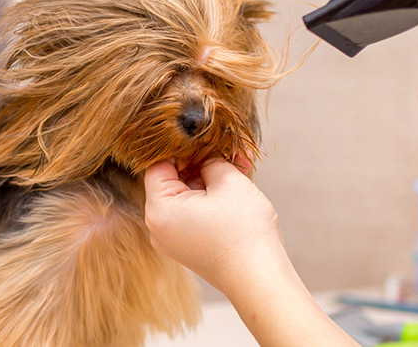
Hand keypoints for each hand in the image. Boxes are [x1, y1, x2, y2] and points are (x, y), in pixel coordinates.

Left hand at [143, 155, 284, 291]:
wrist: (260, 278)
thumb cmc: (243, 230)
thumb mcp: (228, 180)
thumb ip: (210, 160)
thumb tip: (205, 156)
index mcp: (158, 208)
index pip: (158, 164)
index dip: (181, 147)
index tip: (203, 139)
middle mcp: (157, 226)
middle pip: (172, 180)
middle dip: (201, 163)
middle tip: (228, 149)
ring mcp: (172, 239)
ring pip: (186, 196)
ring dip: (210, 179)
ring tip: (238, 165)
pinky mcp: (188, 246)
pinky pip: (193, 213)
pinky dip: (210, 198)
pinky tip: (235, 184)